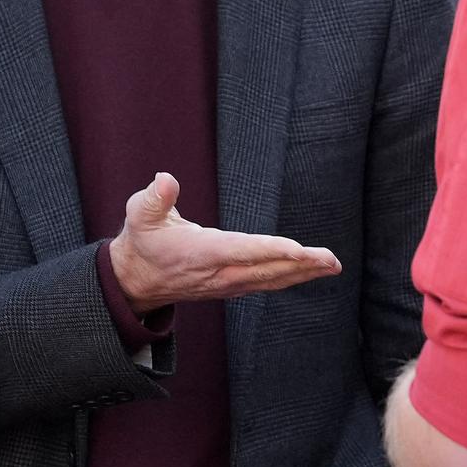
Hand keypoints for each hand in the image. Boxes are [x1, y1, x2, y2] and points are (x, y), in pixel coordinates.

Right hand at [108, 172, 340, 311]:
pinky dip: (290, 279)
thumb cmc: (143, 240)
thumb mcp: (140, 214)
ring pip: (271, 280)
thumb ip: (154, 198)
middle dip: (301, 265)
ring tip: (331, 266)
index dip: (273, 250)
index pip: (243, 251)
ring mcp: (226, 283)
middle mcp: (218, 273)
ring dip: (303, 273)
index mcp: (201, 253)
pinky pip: (266, 284)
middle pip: (267, 270)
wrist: (135, 280)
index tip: (300, 250)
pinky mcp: (230, 286)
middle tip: (331, 260)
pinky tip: (309, 273)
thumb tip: (165, 180)